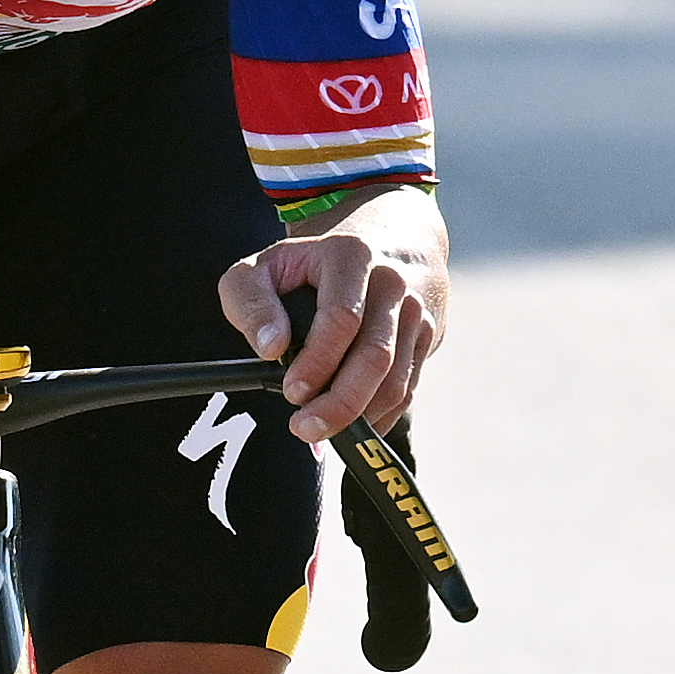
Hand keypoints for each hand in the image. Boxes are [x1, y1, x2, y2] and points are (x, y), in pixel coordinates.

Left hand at [212, 197, 445, 443]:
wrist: (384, 243)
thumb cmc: (310, 265)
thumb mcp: (264, 267)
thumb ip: (250, 301)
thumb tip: (270, 347)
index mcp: (352, 257)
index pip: (342, 319)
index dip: (317, 362)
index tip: (292, 392)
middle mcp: (392, 283)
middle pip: (375, 356)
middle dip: (339, 402)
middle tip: (304, 428)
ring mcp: (414, 313)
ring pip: (395, 381)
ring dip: (358, 416)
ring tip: (319, 430)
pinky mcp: (425, 339)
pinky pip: (406, 390)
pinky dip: (378, 416)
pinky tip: (349, 426)